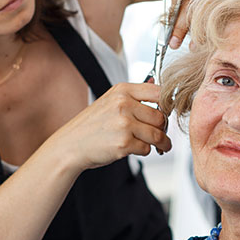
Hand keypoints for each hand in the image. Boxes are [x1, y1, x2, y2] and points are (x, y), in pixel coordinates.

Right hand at [55, 82, 170, 170]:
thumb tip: (160, 89)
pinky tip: (134, 148)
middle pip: (161, 117)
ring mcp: (124, 124)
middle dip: (164, 128)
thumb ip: (134, 97)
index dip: (168, 104)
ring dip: (161, 143)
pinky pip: (147, 148)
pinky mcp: (124, 143)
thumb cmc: (92, 126)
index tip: (168, 113)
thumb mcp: (110, 101)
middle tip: (161, 133)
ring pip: (157, 134)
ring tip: (161, 145)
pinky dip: (144, 151)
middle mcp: (123, 104)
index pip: (159, 92)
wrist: (70, 145)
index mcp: (122, 91)